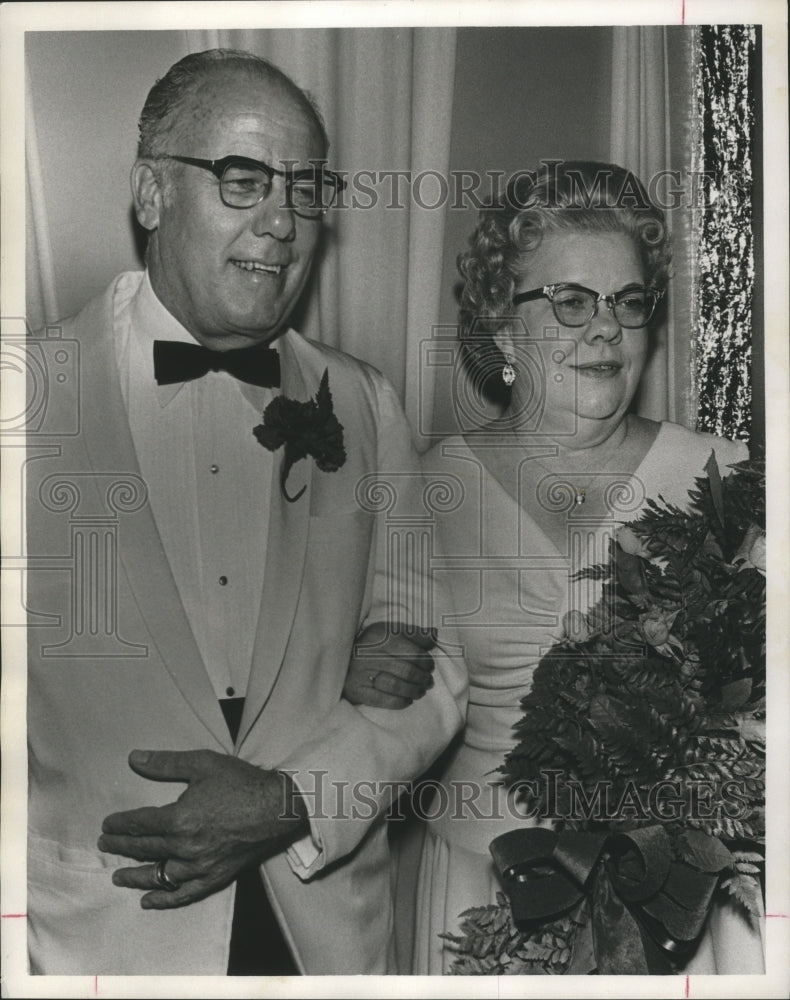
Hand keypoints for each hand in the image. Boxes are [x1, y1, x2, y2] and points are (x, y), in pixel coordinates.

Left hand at [98, 749, 306, 908]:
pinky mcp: (213, 877)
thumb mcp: (203, 764)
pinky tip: (148, 899)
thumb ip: (166, 763)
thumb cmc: (241, 782)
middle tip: (106, 844)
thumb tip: (134, 758)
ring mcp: (199, 865)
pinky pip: (183, 893)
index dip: (121, 824)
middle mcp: (184, 846)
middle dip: (121, 846)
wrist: (277, 807)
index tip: (108, 824)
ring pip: (158, 874)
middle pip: (144, 848)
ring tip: (118, 876)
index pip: (139, 824)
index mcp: (179, 818)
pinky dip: (164, 898)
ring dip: (134, 875)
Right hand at [343, 621, 435, 708]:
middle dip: (423, 678)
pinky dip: (400, 702)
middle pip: (406, 670)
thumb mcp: (390, 632)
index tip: (430, 666)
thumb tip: (435, 634)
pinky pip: (383, 700)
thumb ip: (413, 634)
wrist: (339, 660)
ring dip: (414, 691)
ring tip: (421, 691)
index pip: (412, 652)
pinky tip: (407, 700)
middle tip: (429, 681)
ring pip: (396, 686)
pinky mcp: (357, 691)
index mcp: (379, 636)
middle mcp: (369, 654)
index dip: (426, 661)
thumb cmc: (371, 645)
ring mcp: (361, 674)